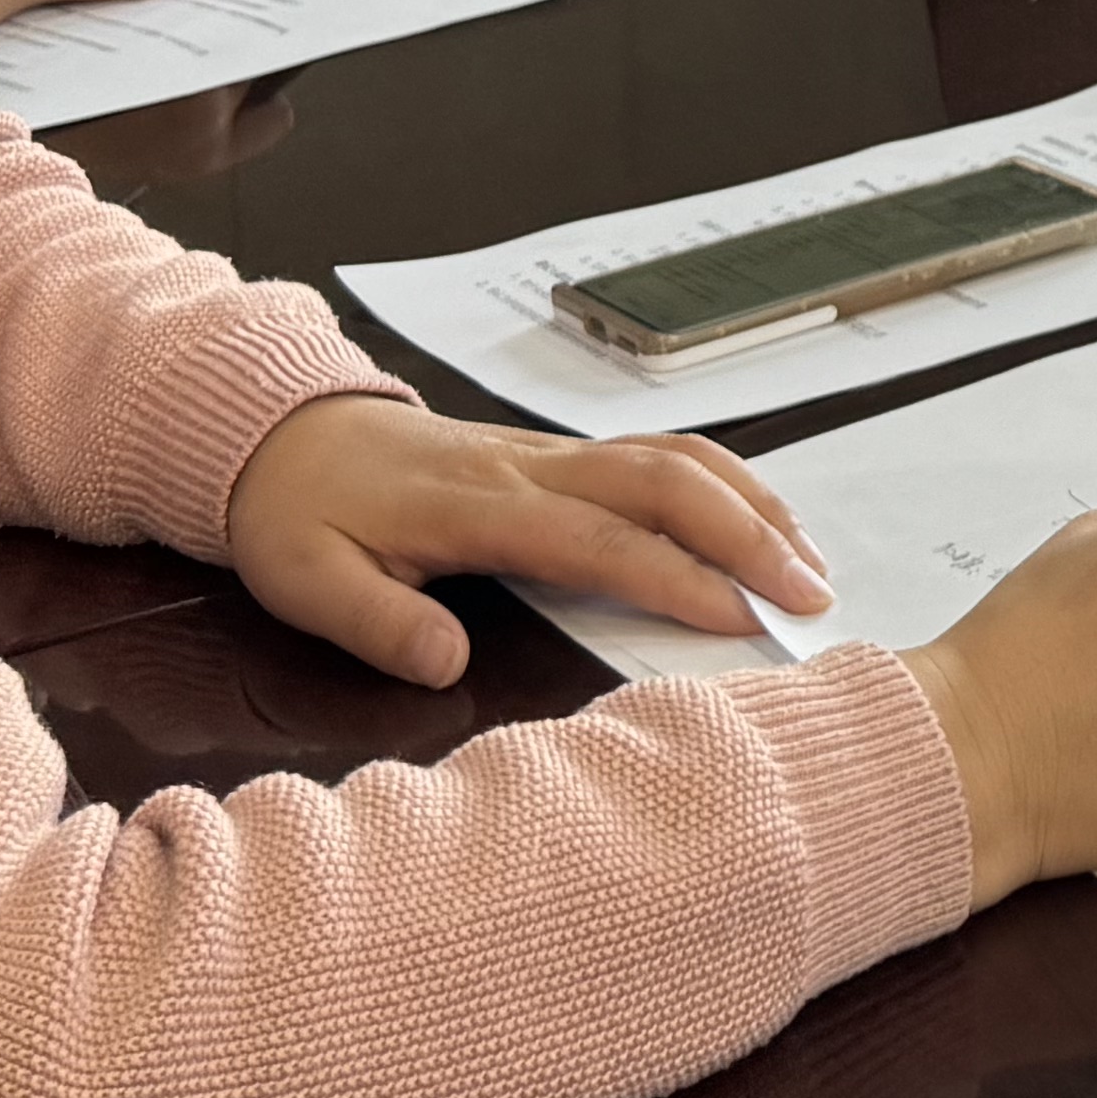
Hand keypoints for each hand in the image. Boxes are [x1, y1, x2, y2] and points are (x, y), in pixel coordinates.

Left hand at [225, 393, 834, 690]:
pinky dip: (727, 485)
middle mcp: (532, 467)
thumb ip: (377, 623)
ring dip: (752, 504)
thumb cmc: (300, 514)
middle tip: (813, 597)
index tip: (740, 619)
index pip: (599, 539)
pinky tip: (759, 524)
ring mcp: (551, 453)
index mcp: (478, 503)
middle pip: (666, 481)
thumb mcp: (307, 579)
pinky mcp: (559, 455)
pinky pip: (660, 456)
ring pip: (676, 457)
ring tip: (811, 564)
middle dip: (750, 534)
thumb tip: (448, 665)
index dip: (676, 576)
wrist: (283, 432)